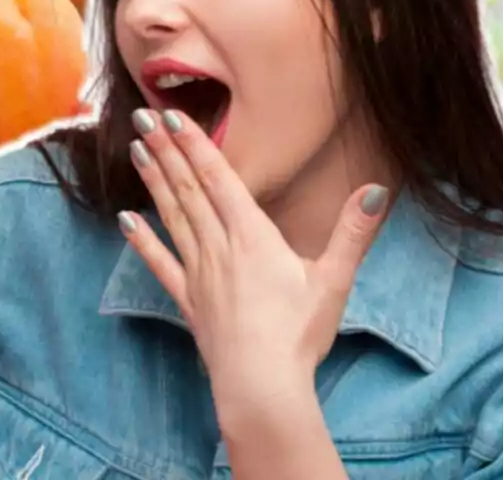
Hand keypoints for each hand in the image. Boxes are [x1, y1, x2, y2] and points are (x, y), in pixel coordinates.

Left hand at [118, 108, 389, 426]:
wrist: (261, 385)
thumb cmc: (299, 334)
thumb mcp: (334, 280)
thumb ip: (352, 233)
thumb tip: (376, 190)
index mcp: (253, 236)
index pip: (219, 179)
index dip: (195, 145)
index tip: (172, 116)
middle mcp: (219, 247)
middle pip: (189, 190)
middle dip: (166, 151)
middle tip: (141, 116)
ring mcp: (199, 273)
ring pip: (172, 217)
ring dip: (154, 182)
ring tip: (135, 150)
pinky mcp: (189, 300)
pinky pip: (160, 264)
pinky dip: (142, 241)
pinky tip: (125, 221)